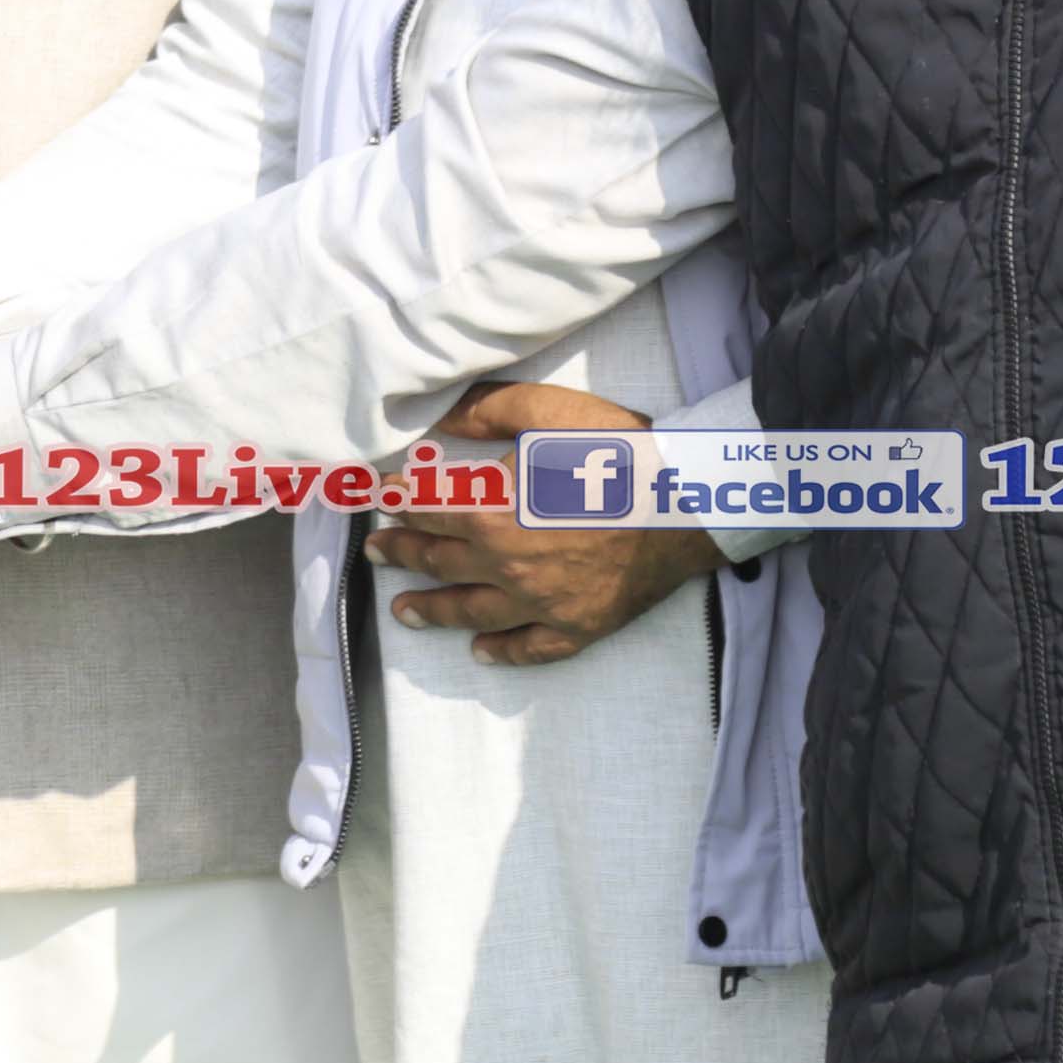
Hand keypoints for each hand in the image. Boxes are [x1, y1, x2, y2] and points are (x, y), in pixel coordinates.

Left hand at [371, 381, 717, 664]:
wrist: (687, 502)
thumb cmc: (618, 452)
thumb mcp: (548, 410)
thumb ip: (487, 412)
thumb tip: (439, 420)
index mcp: (491, 514)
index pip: (429, 508)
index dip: (401, 501)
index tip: (381, 499)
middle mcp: (506, 566)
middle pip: (440, 561)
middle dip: (401, 554)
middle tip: (375, 552)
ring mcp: (541, 603)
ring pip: (472, 612)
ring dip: (432, 611)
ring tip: (403, 613)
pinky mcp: (577, 626)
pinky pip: (531, 648)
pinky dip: (502, 652)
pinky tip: (480, 651)